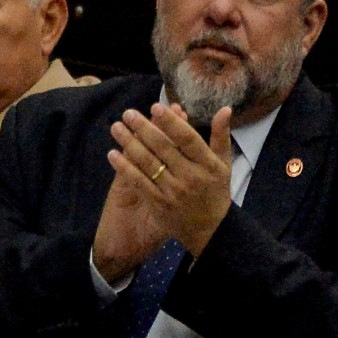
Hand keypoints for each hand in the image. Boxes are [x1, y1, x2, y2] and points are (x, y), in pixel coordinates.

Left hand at [93, 103, 232, 278]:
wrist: (211, 230)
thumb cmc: (216, 192)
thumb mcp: (224, 164)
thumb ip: (221, 136)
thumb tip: (224, 108)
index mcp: (207, 164)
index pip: (188, 138)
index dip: (171, 122)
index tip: (155, 107)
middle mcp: (190, 177)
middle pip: (164, 148)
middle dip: (144, 128)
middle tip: (128, 113)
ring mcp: (173, 191)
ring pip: (148, 163)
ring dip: (130, 144)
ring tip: (116, 128)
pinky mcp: (159, 204)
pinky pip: (139, 183)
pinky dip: (125, 168)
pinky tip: (113, 155)